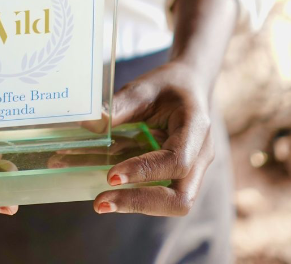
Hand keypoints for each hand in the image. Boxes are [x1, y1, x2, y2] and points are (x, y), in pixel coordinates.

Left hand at [93, 62, 214, 216]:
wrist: (190, 86)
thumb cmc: (169, 85)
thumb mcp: (145, 87)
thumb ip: (120, 105)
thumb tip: (89, 124)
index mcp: (196, 128)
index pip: (177, 161)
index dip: (144, 171)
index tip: (111, 176)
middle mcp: (200, 156)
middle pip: (181, 199)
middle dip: (140, 203)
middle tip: (101, 202)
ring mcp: (193, 171)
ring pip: (173, 204)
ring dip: (135, 204)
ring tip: (100, 201)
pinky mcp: (180, 178)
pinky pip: (162, 195)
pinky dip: (135, 196)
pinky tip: (107, 191)